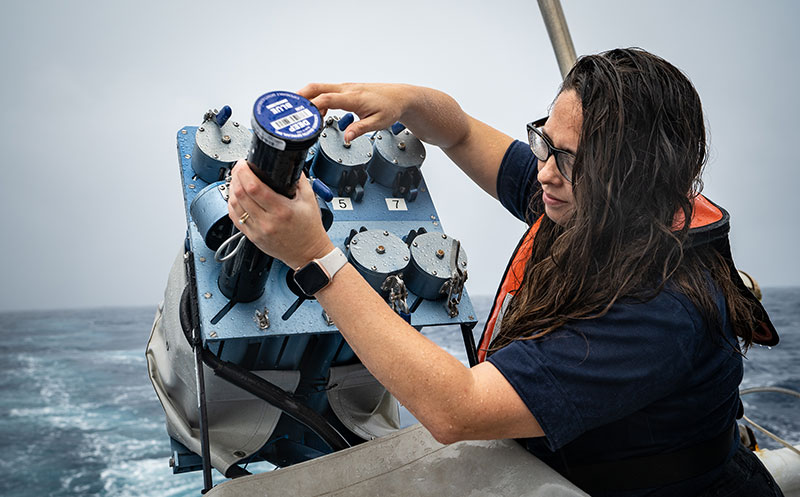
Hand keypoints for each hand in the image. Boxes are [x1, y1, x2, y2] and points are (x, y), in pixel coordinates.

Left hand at [227, 160, 334, 268]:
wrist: (308, 254)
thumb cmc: (310, 230)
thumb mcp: (309, 200)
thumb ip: (299, 180)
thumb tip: (288, 164)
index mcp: (282, 211)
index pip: (254, 187)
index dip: (244, 172)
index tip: (244, 164)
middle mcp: (267, 222)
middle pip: (240, 194)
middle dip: (236, 176)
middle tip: (240, 168)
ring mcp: (257, 231)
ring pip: (234, 205)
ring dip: (232, 189)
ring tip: (237, 180)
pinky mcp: (252, 237)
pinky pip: (234, 218)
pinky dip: (232, 204)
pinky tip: (236, 197)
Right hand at [298, 83, 417, 142]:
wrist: (400, 97)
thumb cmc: (391, 107)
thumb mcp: (378, 122)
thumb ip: (360, 129)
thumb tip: (347, 138)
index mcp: (354, 97)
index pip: (327, 98)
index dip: (313, 106)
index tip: (303, 115)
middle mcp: (347, 90)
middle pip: (317, 87)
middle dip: (300, 96)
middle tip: (287, 106)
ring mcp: (345, 88)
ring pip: (319, 88)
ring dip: (307, 98)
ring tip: (298, 114)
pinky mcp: (345, 91)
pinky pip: (326, 92)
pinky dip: (316, 100)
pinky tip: (315, 113)